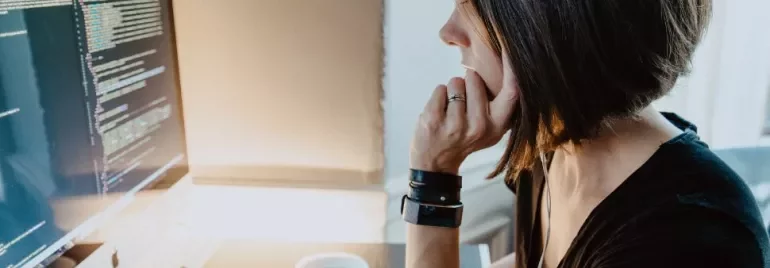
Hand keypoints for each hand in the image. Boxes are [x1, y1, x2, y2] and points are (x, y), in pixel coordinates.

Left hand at [410, 54, 518, 173]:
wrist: (435, 164)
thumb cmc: (464, 138)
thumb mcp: (490, 127)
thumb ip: (498, 103)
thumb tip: (507, 66)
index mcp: (498, 126)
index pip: (512, 91)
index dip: (512, 67)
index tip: (511, 48)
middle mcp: (480, 126)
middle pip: (475, 78)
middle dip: (467, 82)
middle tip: (464, 106)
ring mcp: (456, 125)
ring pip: (456, 82)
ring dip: (452, 91)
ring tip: (451, 111)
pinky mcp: (434, 121)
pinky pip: (440, 88)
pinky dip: (438, 96)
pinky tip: (439, 114)